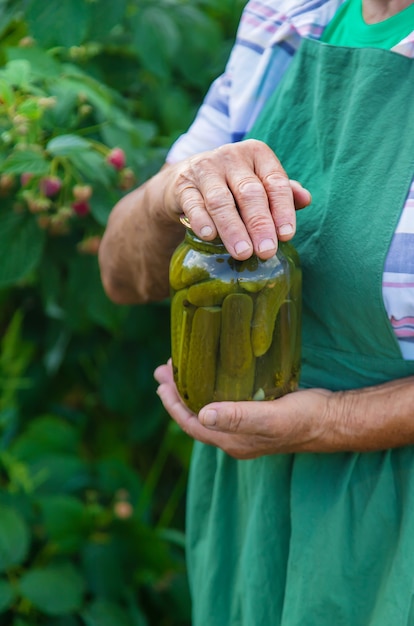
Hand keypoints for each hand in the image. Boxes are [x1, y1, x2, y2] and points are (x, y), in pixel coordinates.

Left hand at [154, 360, 336, 458]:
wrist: (333, 419)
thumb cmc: (303, 418)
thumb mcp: (270, 417)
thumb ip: (238, 417)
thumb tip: (203, 415)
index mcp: (233, 441)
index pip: (192, 425)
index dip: (174, 405)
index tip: (162, 382)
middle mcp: (235, 438)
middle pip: (196, 417)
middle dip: (177, 395)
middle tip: (163, 370)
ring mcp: (246, 428)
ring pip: (209, 410)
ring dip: (192, 391)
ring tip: (179, 371)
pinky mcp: (257, 416)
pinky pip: (225, 404)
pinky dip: (211, 390)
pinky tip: (212, 376)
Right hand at [164, 139, 310, 260]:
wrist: (187, 181)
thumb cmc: (233, 186)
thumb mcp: (259, 184)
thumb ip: (282, 192)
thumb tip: (306, 199)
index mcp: (257, 154)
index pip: (275, 182)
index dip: (282, 210)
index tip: (286, 236)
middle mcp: (231, 157)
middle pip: (249, 193)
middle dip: (259, 224)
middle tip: (266, 252)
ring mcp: (205, 169)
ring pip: (221, 200)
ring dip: (233, 229)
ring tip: (242, 253)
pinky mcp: (183, 184)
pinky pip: (193, 203)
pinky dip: (201, 220)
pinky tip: (209, 236)